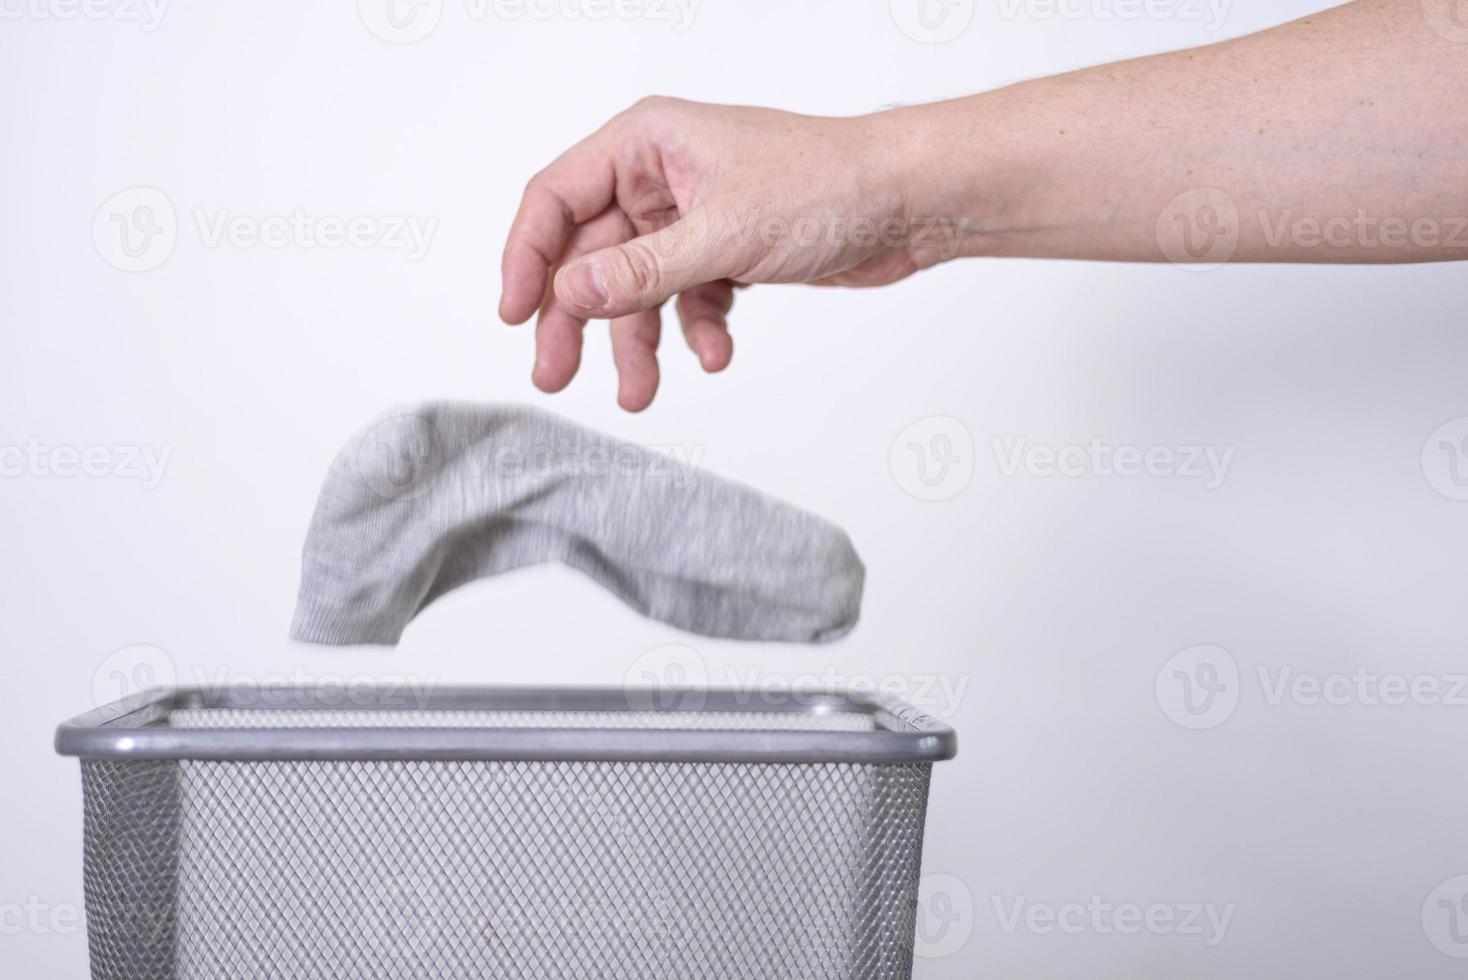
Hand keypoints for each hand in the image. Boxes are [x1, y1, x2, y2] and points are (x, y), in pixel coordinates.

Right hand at [498, 98, 958, 410]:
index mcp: (646, 143)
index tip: (515, 316)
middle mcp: (662, 176)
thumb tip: (568, 293)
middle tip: (557, 375)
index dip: (527, 258)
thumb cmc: (828, 184)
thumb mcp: (722, 233)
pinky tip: (716, 354)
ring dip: (639, 341)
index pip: (556, 199)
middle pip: (591, 254)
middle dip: (578, 319)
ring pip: (639, 287)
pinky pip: (688, 299)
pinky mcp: (726, 251)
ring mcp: (693, 216)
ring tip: (641, 394)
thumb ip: (640, 269)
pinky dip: (696, 331)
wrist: (908, 203)